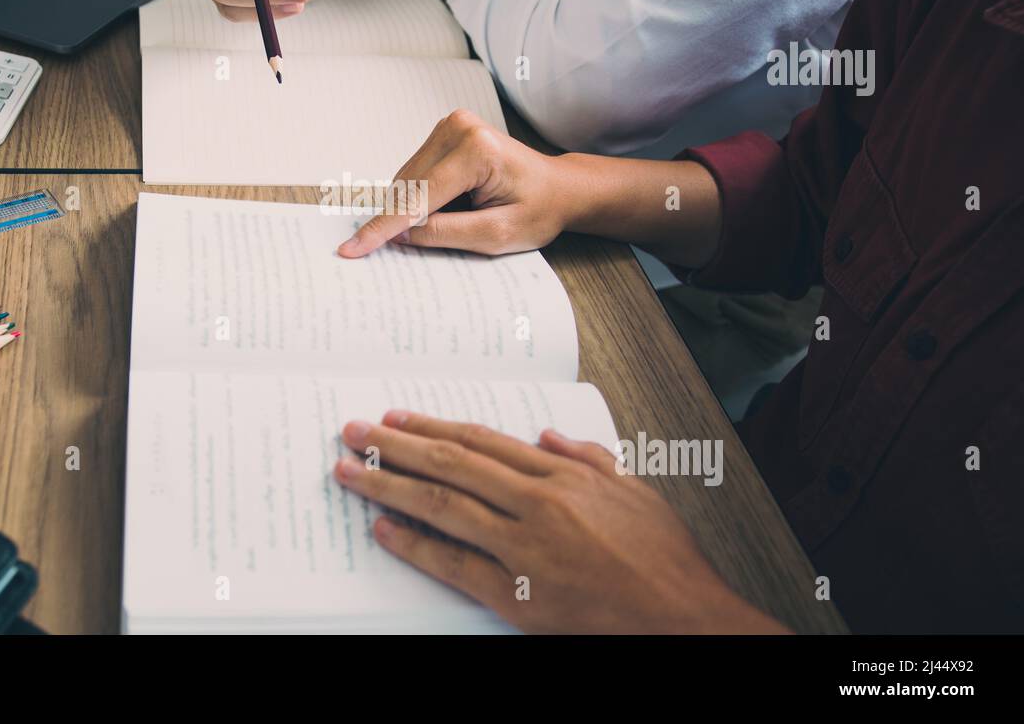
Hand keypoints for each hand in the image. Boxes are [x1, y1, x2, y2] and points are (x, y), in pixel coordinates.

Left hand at [334, 412, 786, 633]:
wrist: (685, 618)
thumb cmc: (665, 560)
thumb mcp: (636, 491)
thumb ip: (590, 459)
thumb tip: (548, 436)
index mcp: (564, 477)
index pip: (482, 442)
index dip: (434, 428)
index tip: (398, 418)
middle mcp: (538, 505)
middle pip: (451, 465)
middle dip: (396, 446)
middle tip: (354, 433)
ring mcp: (525, 551)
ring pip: (444, 507)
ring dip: (391, 486)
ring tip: (351, 472)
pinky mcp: (518, 596)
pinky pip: (455, 565)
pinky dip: (416, 546)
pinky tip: (384, 529)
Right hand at [337, 109, 576, 257]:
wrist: (558, 188)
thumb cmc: (539, 209)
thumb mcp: (497, 235)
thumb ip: (446, 234)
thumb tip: (400, 234)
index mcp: (477, 150)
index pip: (418, 197)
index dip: (384, 228)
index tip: (354, 248)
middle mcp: (458, 128)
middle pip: (407, 187)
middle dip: (405, 221)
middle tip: (435, 240)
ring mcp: (448, 127)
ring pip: (406, 181)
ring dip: (415, 209)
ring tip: (460, 218)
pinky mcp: (442, 134)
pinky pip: (414, 175)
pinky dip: (420, 198)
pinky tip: (448, 207)